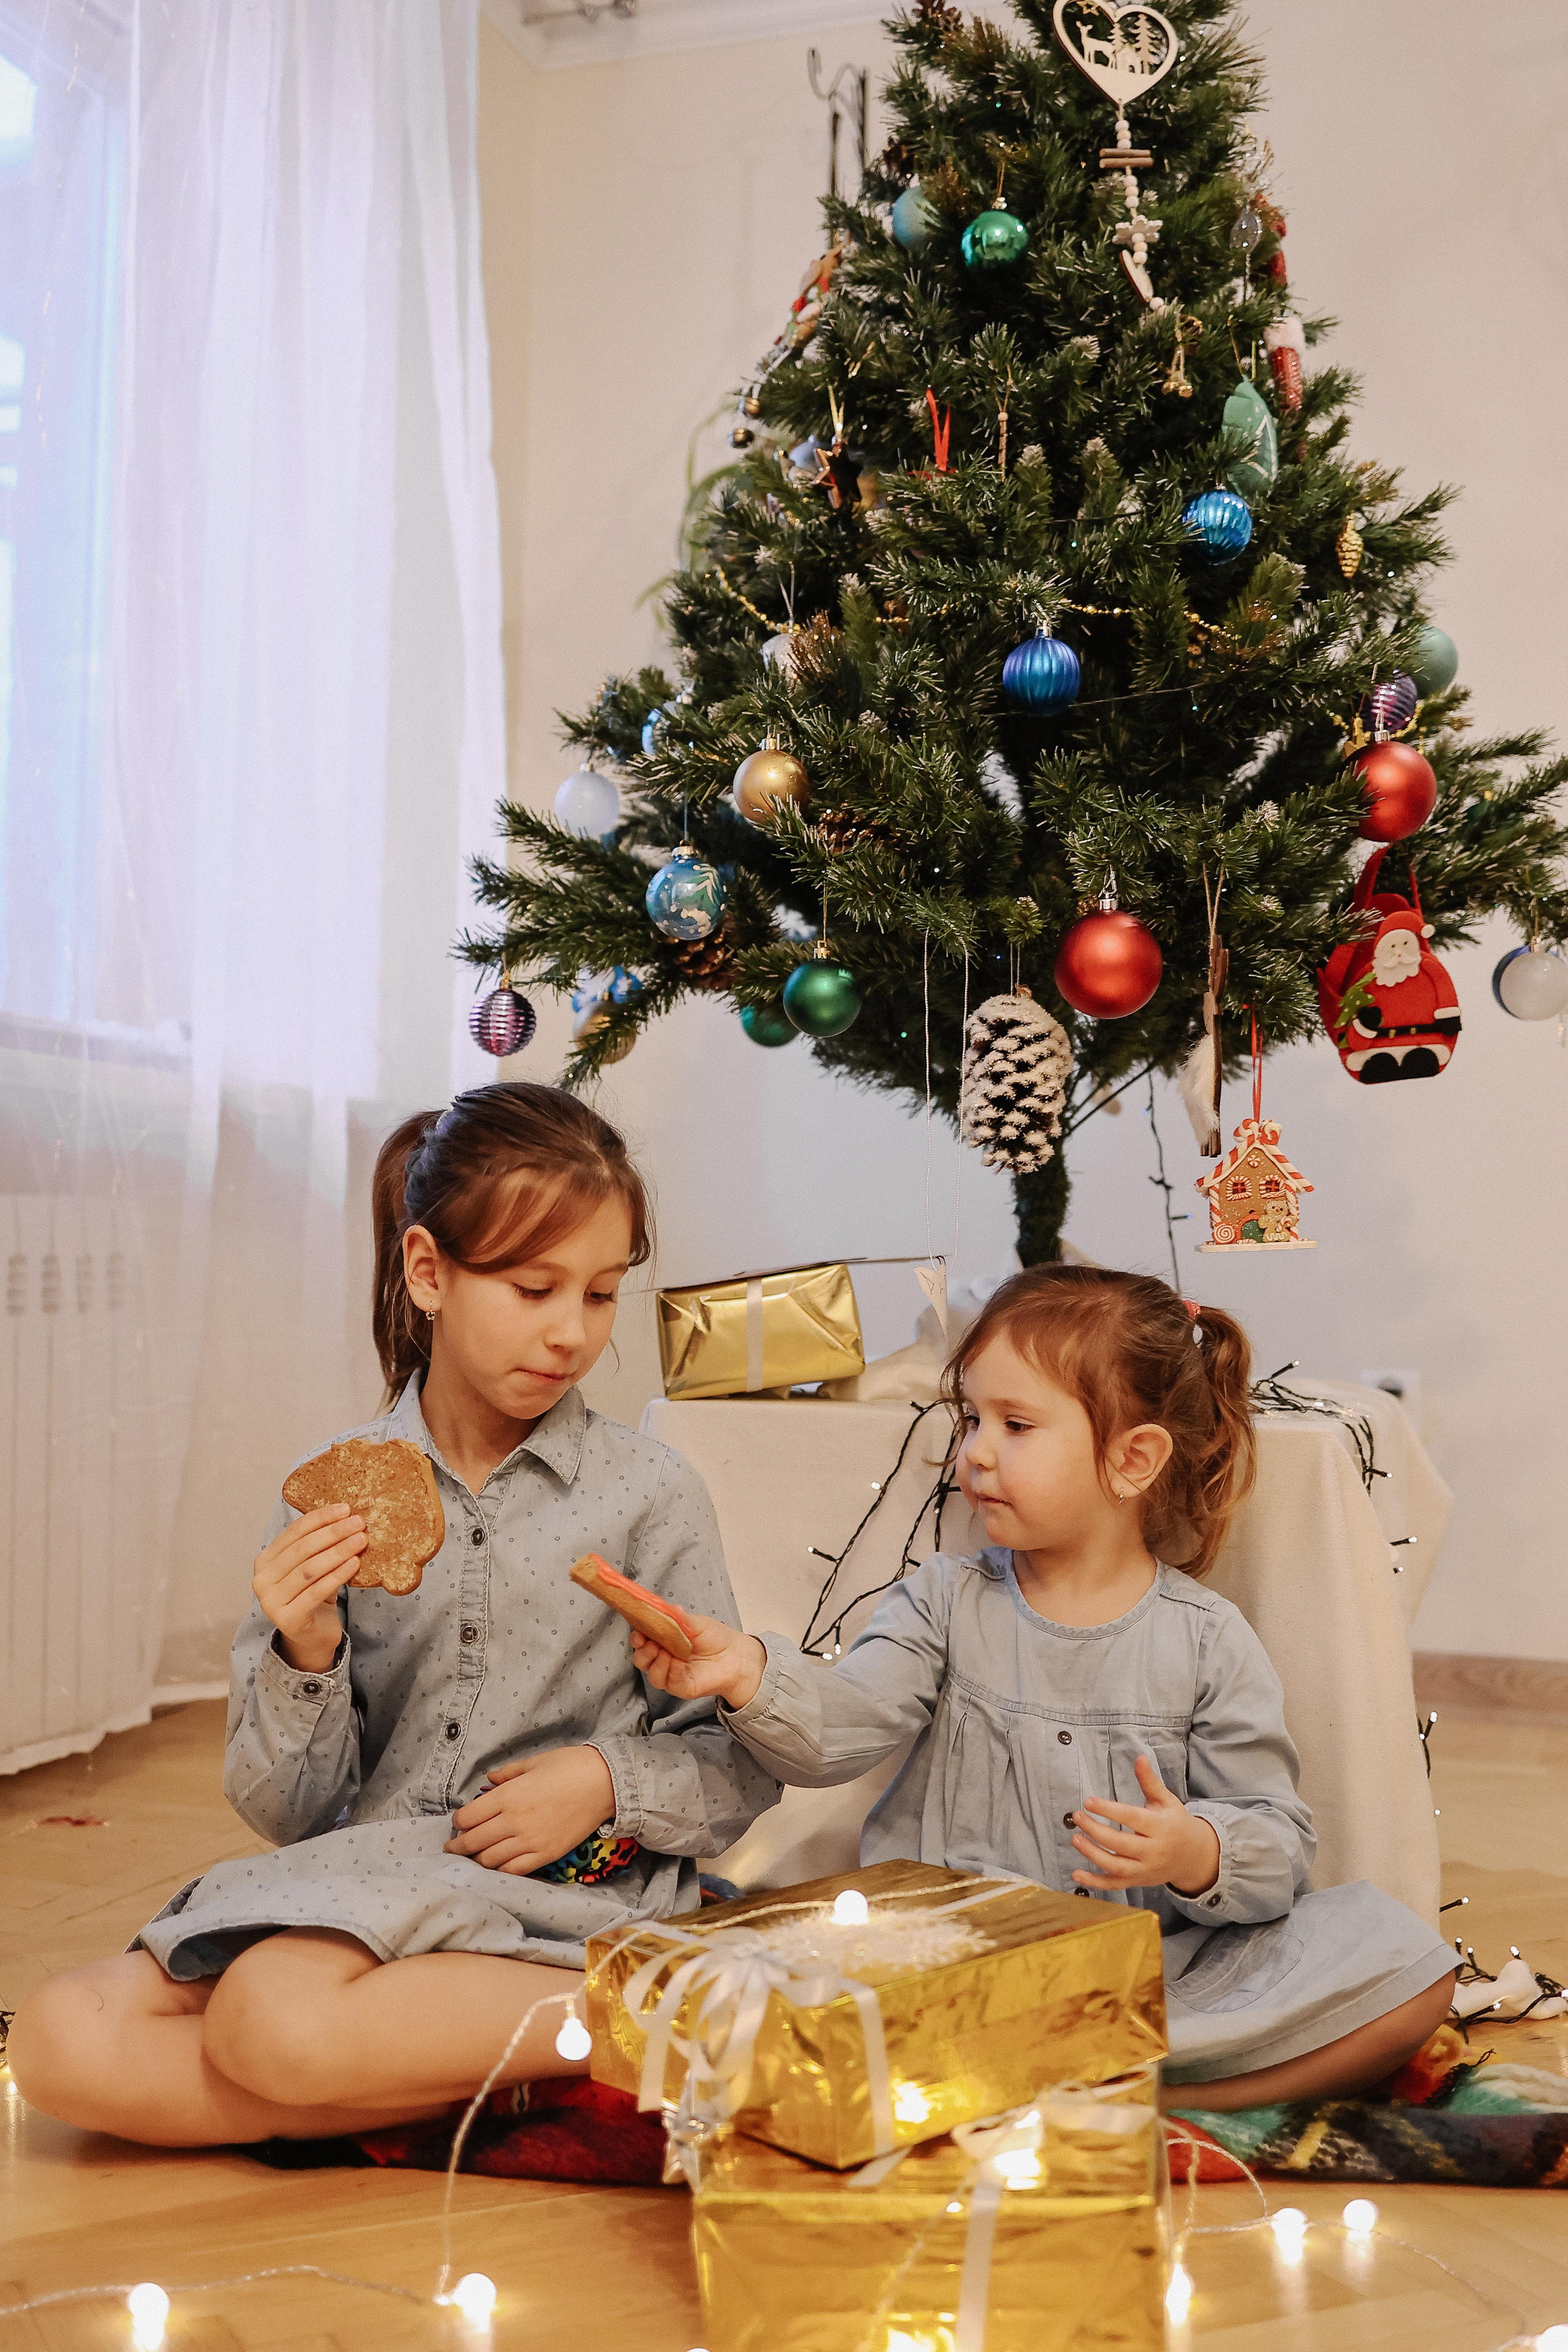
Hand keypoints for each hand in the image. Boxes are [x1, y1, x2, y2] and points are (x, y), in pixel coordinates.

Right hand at [254, 1505, 365, 1672]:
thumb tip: (346, 1515)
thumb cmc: (313, 1595)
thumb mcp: (312, 1566)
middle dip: (332, 1533)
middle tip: (358, 1523)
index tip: (345, 1509)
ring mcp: (271, 1601)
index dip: (320, 1518)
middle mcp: (262, 1580)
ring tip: (361, 1540)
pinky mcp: (287, 1619)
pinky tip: (355, 1563)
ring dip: (338, 1552)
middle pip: (302, 1549)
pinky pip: (316, 1592)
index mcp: (265, 1561)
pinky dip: (337, 1575)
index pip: (293, 1532)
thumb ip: (318, 1544)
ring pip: (309, 1570)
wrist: (311, 1636)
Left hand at [444, 1745, 615, 1875]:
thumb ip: (508, 1774)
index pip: (469, 1817)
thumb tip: (489, 1780)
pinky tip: (496, 1866)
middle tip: (452, 1847)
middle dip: (458, 1846)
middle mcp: (514, 1821)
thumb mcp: (534, 1762)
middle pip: (474, 1842)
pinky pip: (514, 1870)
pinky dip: (500, 1870)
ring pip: (490, 1860)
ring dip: (475, 1860)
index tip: (459, 1821)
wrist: (605, 1783)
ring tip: (471, 1858)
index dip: (459, 1821)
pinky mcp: (546, 1854)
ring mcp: (530, 1841)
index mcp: (508, 1796)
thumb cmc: (570, 1766)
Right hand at [628, 1613, 765, 1709]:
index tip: (639, 1634)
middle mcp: (663, 1659)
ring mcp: (672, 1674)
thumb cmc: (714, 1638)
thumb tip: (671, 1609)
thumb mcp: (697, 1623)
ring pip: (652, 1675)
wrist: (735, 1655)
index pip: (641, 1641)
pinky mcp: (682, 1687)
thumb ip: (681, 1618)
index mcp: (663, 1641)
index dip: (637, 1638)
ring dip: (656, 1664)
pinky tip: (680, 1665)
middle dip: (642, 1653)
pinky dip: (673, 1674)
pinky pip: (671, 1684)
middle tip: (651, 1644)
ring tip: (666, 1654)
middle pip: (641, 1660)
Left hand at [1070, 1754, 1220, 1897]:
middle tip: (1077, 1816)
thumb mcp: (1167, 1801)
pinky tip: (1076, 1875)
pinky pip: (1115, 1885)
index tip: (1089, 1801)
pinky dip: (1095, 1883)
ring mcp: (1145, 1869)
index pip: (1132, 1818)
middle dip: (1096, 1830)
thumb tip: (1139, 1757)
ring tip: (1075, 1839)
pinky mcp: (1138, 1882)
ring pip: (1116, 1866)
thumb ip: (1150, 1781)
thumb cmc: (1176, 1823)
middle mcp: (1153, 1851)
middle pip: (1121, 1844)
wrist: (1193, 1856)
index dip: (1109, 1810)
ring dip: (1092, 1854)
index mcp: (1161, 1828)